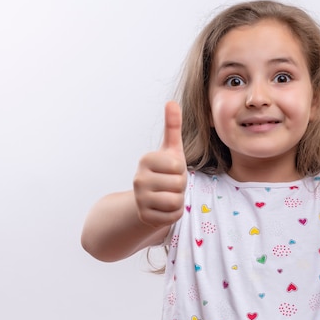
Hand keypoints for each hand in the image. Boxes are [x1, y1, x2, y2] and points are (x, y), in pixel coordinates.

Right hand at [133, 101, 186, 227]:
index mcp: (146, 160)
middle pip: (178, 184)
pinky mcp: (145, 217)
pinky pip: (173, 216)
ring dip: (178, 200)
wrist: (151, 197)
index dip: (181, 170)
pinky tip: (165, 207)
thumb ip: (173, 126)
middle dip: (180, 186)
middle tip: (170, 184)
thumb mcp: (171, 149)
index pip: (178, 167)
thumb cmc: (166, 170)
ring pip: (175, 201)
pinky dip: (174, 213)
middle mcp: (138, 179)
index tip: (171, 170)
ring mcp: (140, 199)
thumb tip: (172, 101)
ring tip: (168, 195)